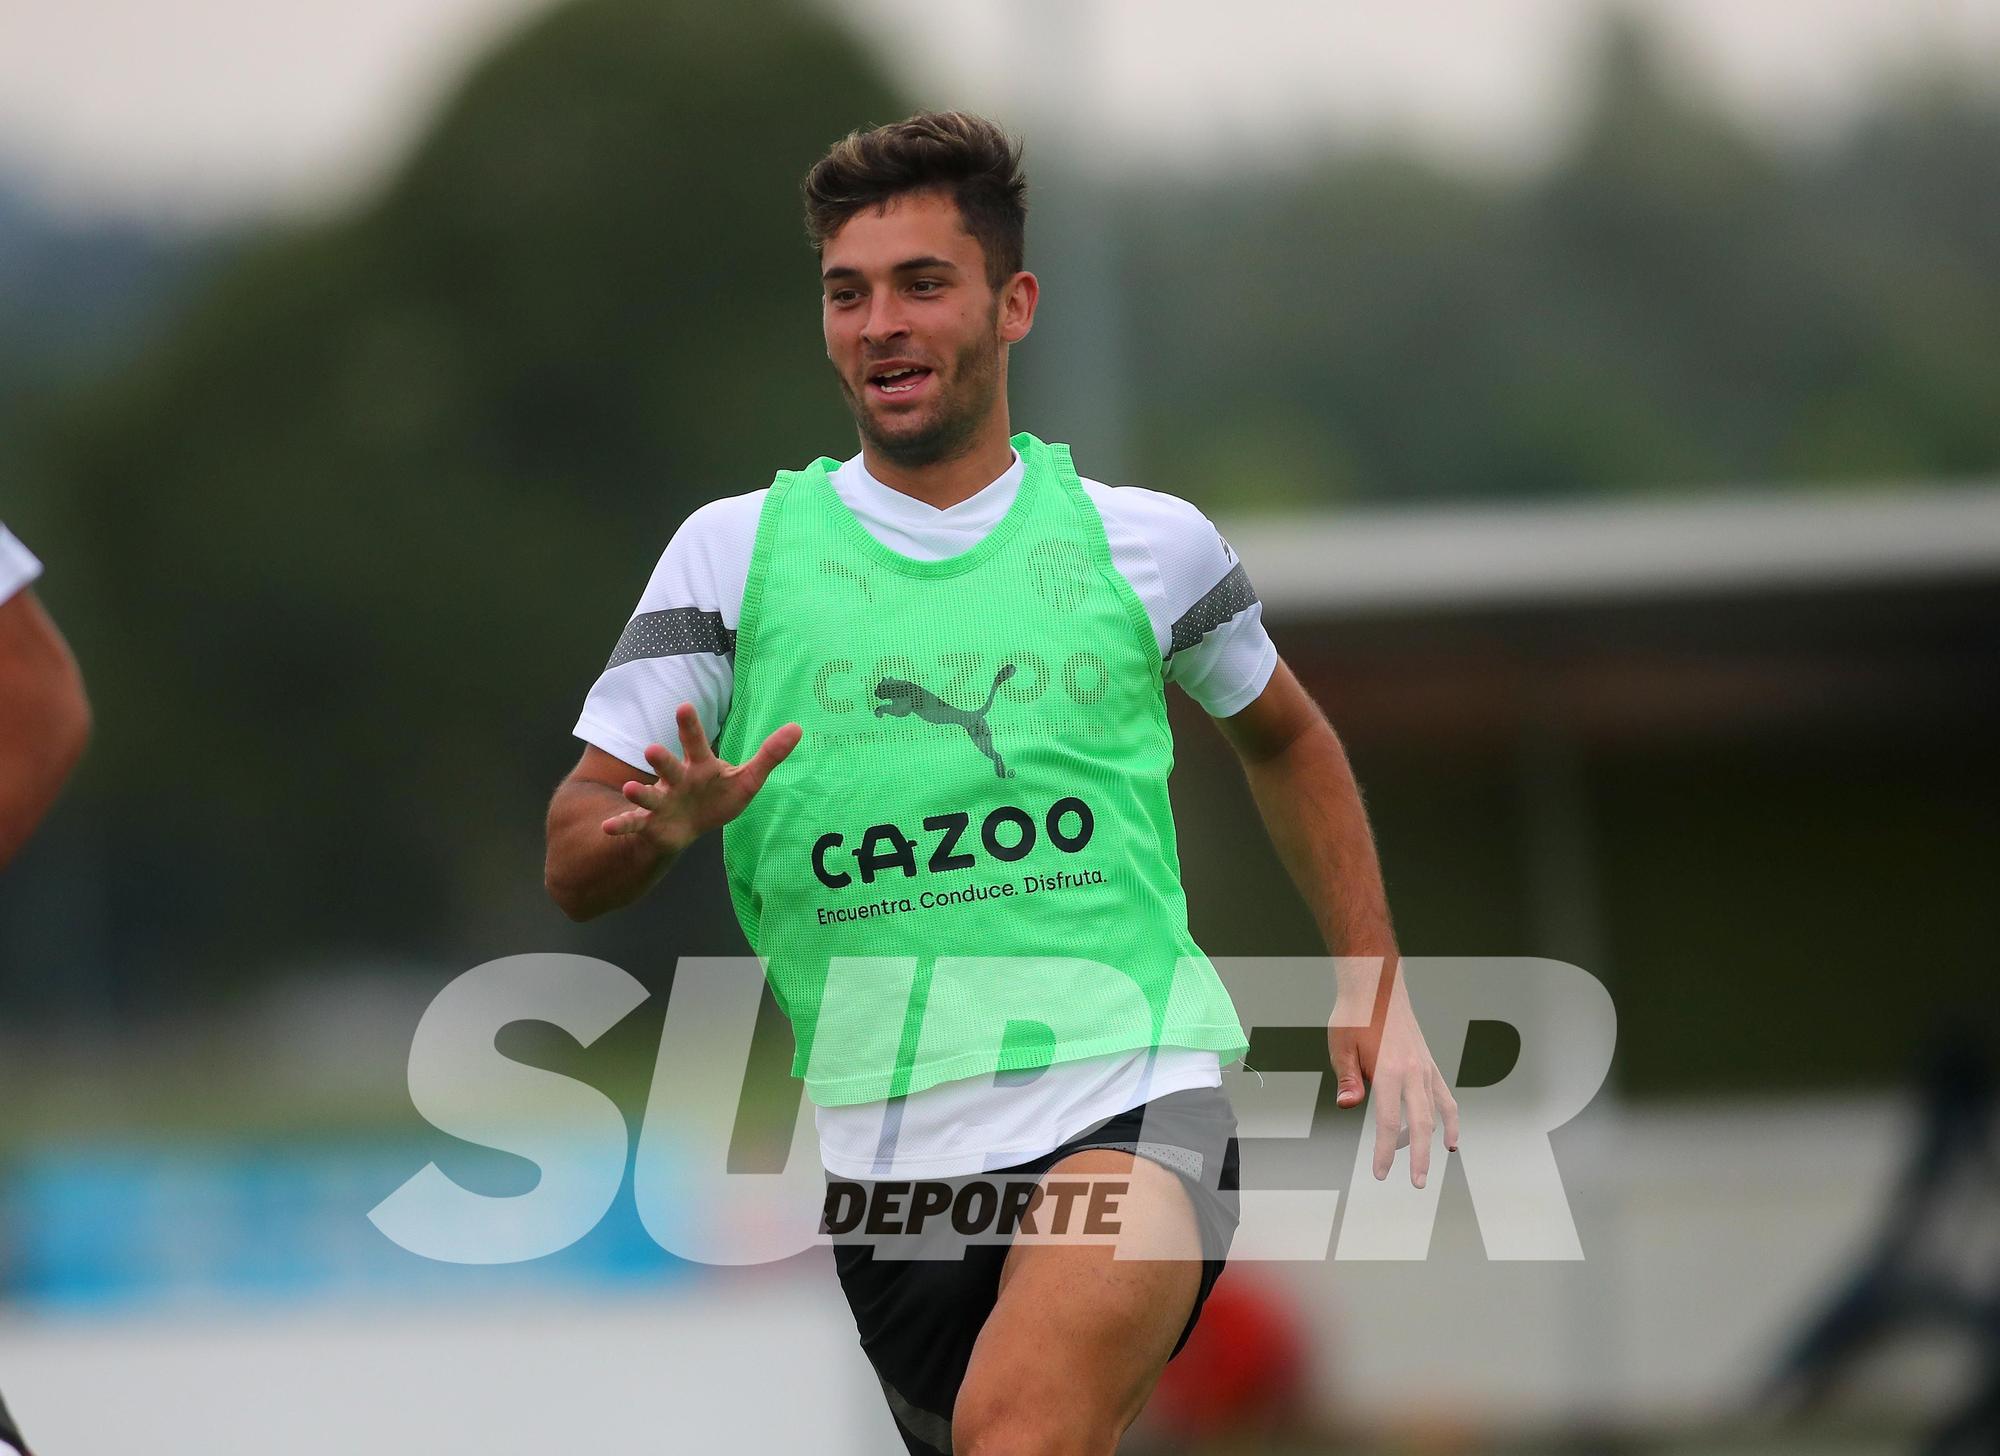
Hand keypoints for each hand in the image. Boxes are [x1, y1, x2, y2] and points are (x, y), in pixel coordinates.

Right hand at [600, 703, 801, 854]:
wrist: (690, 827)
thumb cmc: (717, 797)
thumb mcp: (747, 779)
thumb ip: (769, 754)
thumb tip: (798, 728)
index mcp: (699, 765)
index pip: (695, 742)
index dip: (689, 726)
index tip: (683, 707)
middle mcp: (677, 780)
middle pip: (669, 767)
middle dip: (661, 759)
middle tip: (651, 749)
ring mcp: (661, 801)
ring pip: (648, 796)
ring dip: (638, 793)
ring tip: (628, 790)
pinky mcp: (651, 823)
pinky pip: (634, 824)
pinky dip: (621, 826)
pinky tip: (607, 829)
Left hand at [1328, 957, 1459, 1187]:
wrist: (1376, 983)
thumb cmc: (1354, 1014)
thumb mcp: (1341, 1046)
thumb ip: (1348, 1079)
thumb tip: (1349, 1106)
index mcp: (1389, 1070)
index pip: (1389, 1121)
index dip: (1385, 1151)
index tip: (1380, 1174)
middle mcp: (1413, 1071)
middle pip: (1421, 1124)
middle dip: (1419, 1158)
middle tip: (1418, 1185)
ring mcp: (1425, 1068)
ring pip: (1438, 1113)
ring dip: (1435, 1142)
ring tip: (1430, 1167)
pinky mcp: (1429, 1064)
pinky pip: (1445, 1097)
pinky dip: (1450, 1119)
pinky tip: (1449, 1138)